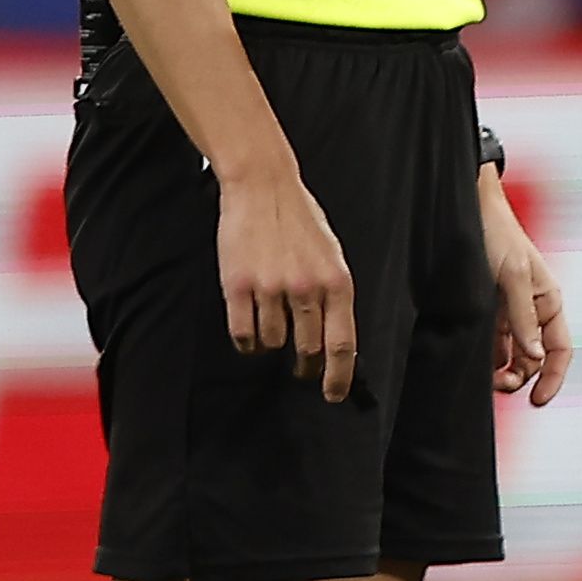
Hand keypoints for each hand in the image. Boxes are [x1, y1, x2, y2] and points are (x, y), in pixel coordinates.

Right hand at [217, 165, 356, 400]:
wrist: (263, 186)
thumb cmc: (300, 220)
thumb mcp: (331, 255)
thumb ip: (333, 294)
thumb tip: (335, 340)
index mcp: (336, 281)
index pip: (343, 344)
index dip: (339, 376)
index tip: (334, 394)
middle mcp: (306, 288)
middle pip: (307, 349)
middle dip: (305, 365)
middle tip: (301, 367)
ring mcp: (271, 288)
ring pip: (273, 343)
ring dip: (272, 345)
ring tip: (271, 325)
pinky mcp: (238, 286)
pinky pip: (243, 334)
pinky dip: (247, 341)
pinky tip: (249, 329)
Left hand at [479, 168, 571, 403]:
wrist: (467, 210)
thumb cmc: (497, 237)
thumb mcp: (512, 277)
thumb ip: (523, 318)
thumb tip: (534, 357)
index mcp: (549, 302)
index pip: (560, 350)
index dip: (552, 378)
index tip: (537, 402)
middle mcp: (532, 311)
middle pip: (534, 359)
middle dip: (519, 378)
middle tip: (497, 388)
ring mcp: (509, 312)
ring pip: (511, 355)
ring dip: (501, 370)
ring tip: (483, 379)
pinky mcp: (487, 310)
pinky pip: (491, 343)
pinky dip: (486, 356)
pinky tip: (472, 361)